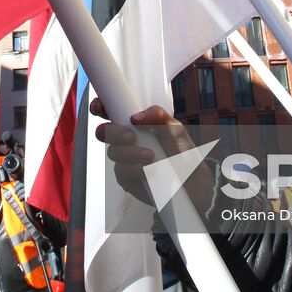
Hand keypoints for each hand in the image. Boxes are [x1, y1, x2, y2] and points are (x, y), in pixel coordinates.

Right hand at [90, 100, 212, 209]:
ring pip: (113, 152)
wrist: (192, 183)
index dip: (101, 107)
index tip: (99, 108)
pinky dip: (133, 169)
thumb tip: (137, 116)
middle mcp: (128, 140)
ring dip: (130, 153)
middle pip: (105, 132)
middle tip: (130, 136)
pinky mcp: (127, 177)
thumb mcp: (176, 130)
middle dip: (113, 132)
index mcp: (137, 124)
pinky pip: (120, 171)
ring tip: (150, 156)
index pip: (113, 112)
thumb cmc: (183, 153)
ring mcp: (125, 159)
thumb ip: (159, 116)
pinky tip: (147, 171)